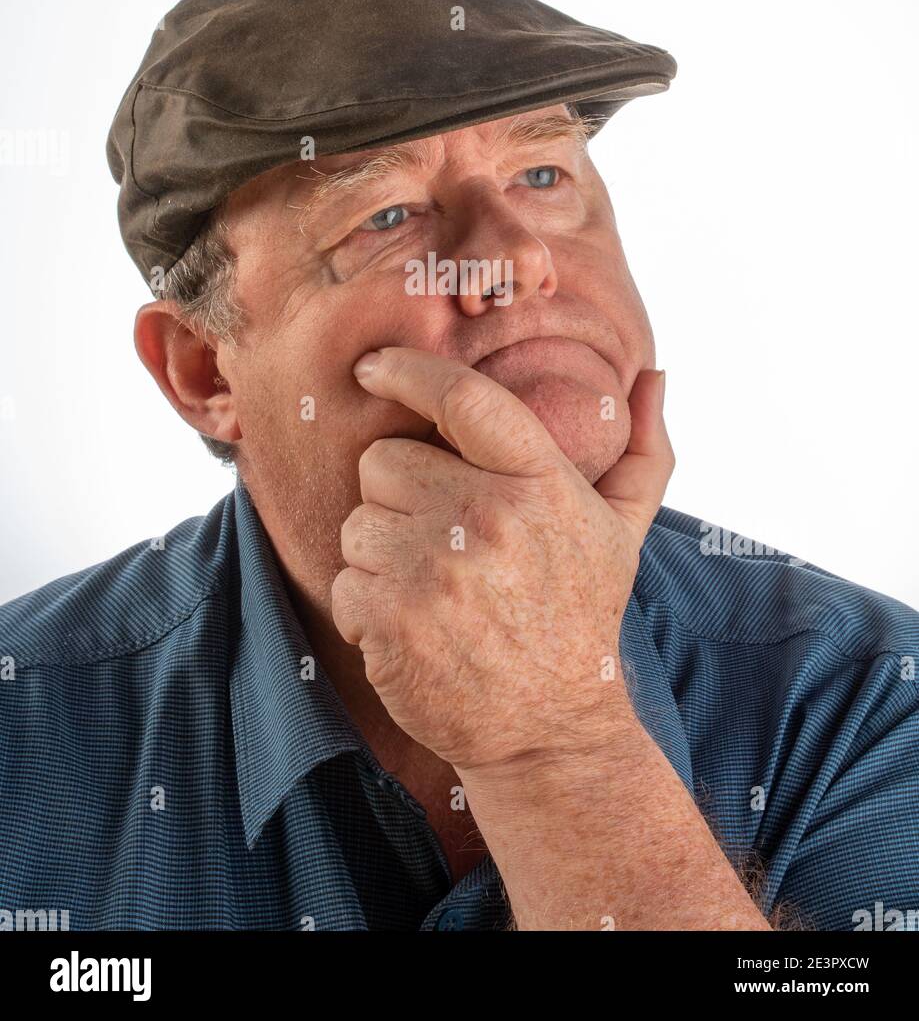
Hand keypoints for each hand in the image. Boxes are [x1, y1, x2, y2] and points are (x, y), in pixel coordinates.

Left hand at [331, 348, 672, 775]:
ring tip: (435, 589)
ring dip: (382, 552)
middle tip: (442, 539)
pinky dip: (367, 605)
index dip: (408, 370)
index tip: (375, 363)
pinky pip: (345, 579)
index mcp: (541, 482)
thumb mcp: (623, 532)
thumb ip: (643, 449)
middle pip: (385, 460)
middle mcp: (489, 517)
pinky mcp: (393, 619)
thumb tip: (655, 375)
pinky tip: (415, 628)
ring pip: (358, 521)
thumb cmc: (580, 617)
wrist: (551, 732)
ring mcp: (436, 569)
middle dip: (399, 495)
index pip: (463, 399)